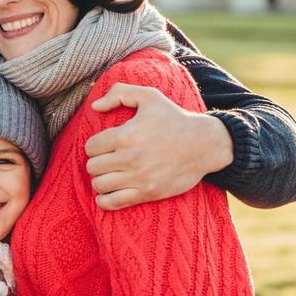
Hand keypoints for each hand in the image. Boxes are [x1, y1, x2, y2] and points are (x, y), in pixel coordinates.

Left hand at [86, 83, 233, 211]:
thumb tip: (95, 106)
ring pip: (100, 185)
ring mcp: (139, 178)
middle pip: (93, 167)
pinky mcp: (148, 193)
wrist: (204, 144)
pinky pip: (113, 203)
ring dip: (100, 180)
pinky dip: (104, 201)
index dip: (94, 146)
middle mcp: (130, 157)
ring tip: (109, 174)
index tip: (103, 146)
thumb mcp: (149, 96)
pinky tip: (108, 193)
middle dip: (96, 162)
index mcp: (126, 135)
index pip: (91, 147)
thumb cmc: (174, 118)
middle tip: (106, 160)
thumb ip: (119, 93)